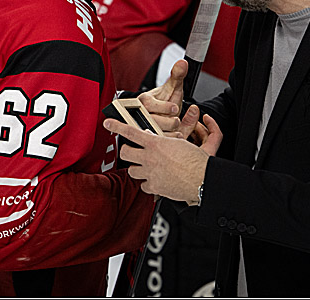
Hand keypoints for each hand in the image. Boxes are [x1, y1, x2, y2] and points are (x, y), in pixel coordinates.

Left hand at [104, 113, 221, 204]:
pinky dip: (147, 183)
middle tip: (132, 151)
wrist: (201, 179)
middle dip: (127, 151)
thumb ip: (168, 138)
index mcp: (156, 143)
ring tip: (147, 166)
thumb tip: (160, 137)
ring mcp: (149, 173)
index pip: (130, 131)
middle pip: (125, 152)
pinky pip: (143, 185)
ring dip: (137, 167)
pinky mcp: (153, 187)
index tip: (108, 122)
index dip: (116, 125)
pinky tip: (155, 179)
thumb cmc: (196, 160)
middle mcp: (149, 158)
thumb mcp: (182, 142)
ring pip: (131, 170)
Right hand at [137, 58, 187, 133]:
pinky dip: (170, 139)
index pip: (150, 104)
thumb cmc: (165, 100)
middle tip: (175, 119)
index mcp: (144, 100)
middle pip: (153, 121)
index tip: (174, 107)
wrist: (162, 114)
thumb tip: (182, 63)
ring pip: (155, 133)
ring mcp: (143, 126)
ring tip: (176, 127)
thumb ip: (178, 75)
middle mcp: (140, 114)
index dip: (164, 106)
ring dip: (170, 132)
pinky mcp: (147, 137)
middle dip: (169, 121)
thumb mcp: (173, 87)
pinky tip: (175, 135)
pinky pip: (158, 141)